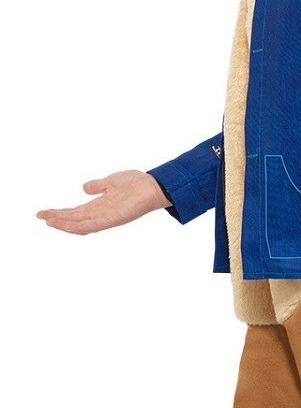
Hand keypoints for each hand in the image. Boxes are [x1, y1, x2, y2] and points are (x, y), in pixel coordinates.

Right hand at [35, 171, 169, 234]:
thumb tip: (84, 188)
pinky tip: (65, 224)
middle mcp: (100, 214)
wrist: (153, 186)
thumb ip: (97, 186)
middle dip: (57, 218)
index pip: (75, 212)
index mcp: (99, 205)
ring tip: (48, 221)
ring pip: (79, 225)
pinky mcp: (113, 219)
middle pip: (74, 219)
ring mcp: (106, 218)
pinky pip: (91, 226)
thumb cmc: (136, 183)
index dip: (59, 212)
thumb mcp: (111, 181)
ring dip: (63, 224)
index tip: (44, 212)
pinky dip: (77, 226)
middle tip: (40, 216)